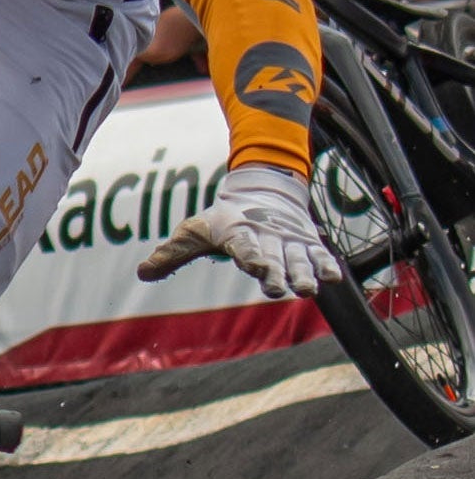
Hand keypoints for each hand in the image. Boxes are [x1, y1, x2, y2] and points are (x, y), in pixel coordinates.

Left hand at [138, 164, 341, 299]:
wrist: (263, 188)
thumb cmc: (223, 217)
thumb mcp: (194, 231)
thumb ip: (172, 253)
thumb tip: (143, 272)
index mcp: (239, 233)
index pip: (244, 247)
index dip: (251, 256)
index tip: (257, 267)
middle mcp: (267, 237)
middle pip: (275, 257)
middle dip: (279, 272)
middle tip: (284, 289)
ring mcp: (290, 240)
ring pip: (299, 258)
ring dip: (304, 274)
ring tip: (309, 290)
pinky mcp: (307, 242)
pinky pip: (319, 254)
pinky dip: (326, 265)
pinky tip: (334, 279)